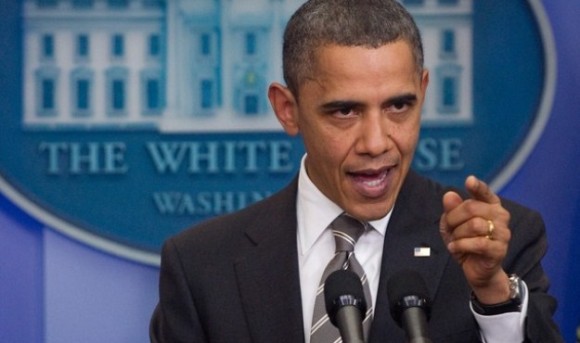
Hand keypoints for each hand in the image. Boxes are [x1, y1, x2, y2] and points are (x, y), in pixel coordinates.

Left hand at [439, 175, 511, 303]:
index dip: (477, 186)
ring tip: (454, 241)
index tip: (469, 180)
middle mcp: (500, 216)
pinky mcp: (500, 249)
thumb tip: (449, 194)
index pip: (484, 192)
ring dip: (458, 234)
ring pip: (474, 225)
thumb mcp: (452, 225)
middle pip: (472, 208)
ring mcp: (503, 233)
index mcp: (490, 205)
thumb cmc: (465, 242)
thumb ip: (451, 209)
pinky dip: (461, 245)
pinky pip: (478, 243)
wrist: (476, 270)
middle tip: (449, 229)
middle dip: (453, 218)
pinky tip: (454, 248)